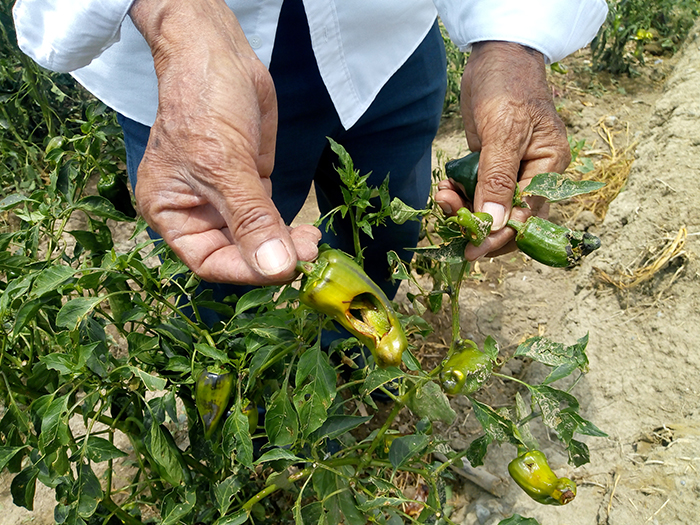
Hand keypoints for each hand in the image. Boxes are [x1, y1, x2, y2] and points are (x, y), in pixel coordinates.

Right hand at [129, 0, 319, 284]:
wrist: (217, 55)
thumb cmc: (203, 104)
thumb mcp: (224, 164)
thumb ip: (251, 218)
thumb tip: (276, 268)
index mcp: (171, 212)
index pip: (208, 260)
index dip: (245, 270)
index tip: (281, 270)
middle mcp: (196, 212)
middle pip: (236, 254)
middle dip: (272, 257)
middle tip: (308, 254)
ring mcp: (225, 200)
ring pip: (257, 239)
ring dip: (285, 245)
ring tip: (312, 243)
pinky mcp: (250, 186)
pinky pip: (269, 219)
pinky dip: (287, 228)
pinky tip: (307, 231)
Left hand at [435, 41, 570, 259]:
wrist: (495, 55)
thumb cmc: (508, 86)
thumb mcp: (504, 132)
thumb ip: (498, 178)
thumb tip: (496, 224)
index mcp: (548, 169)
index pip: (528, 218)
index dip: (501, 237)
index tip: (473, 249)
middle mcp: (532, 175)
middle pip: (509, 220)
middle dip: (479, 225)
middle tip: (451, 218)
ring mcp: (510, 171)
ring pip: (489, 209)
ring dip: (464, 210)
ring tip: (443, 196)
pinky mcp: (490, 166)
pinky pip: (476, 192)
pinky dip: (459, 196)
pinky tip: (444, 188)